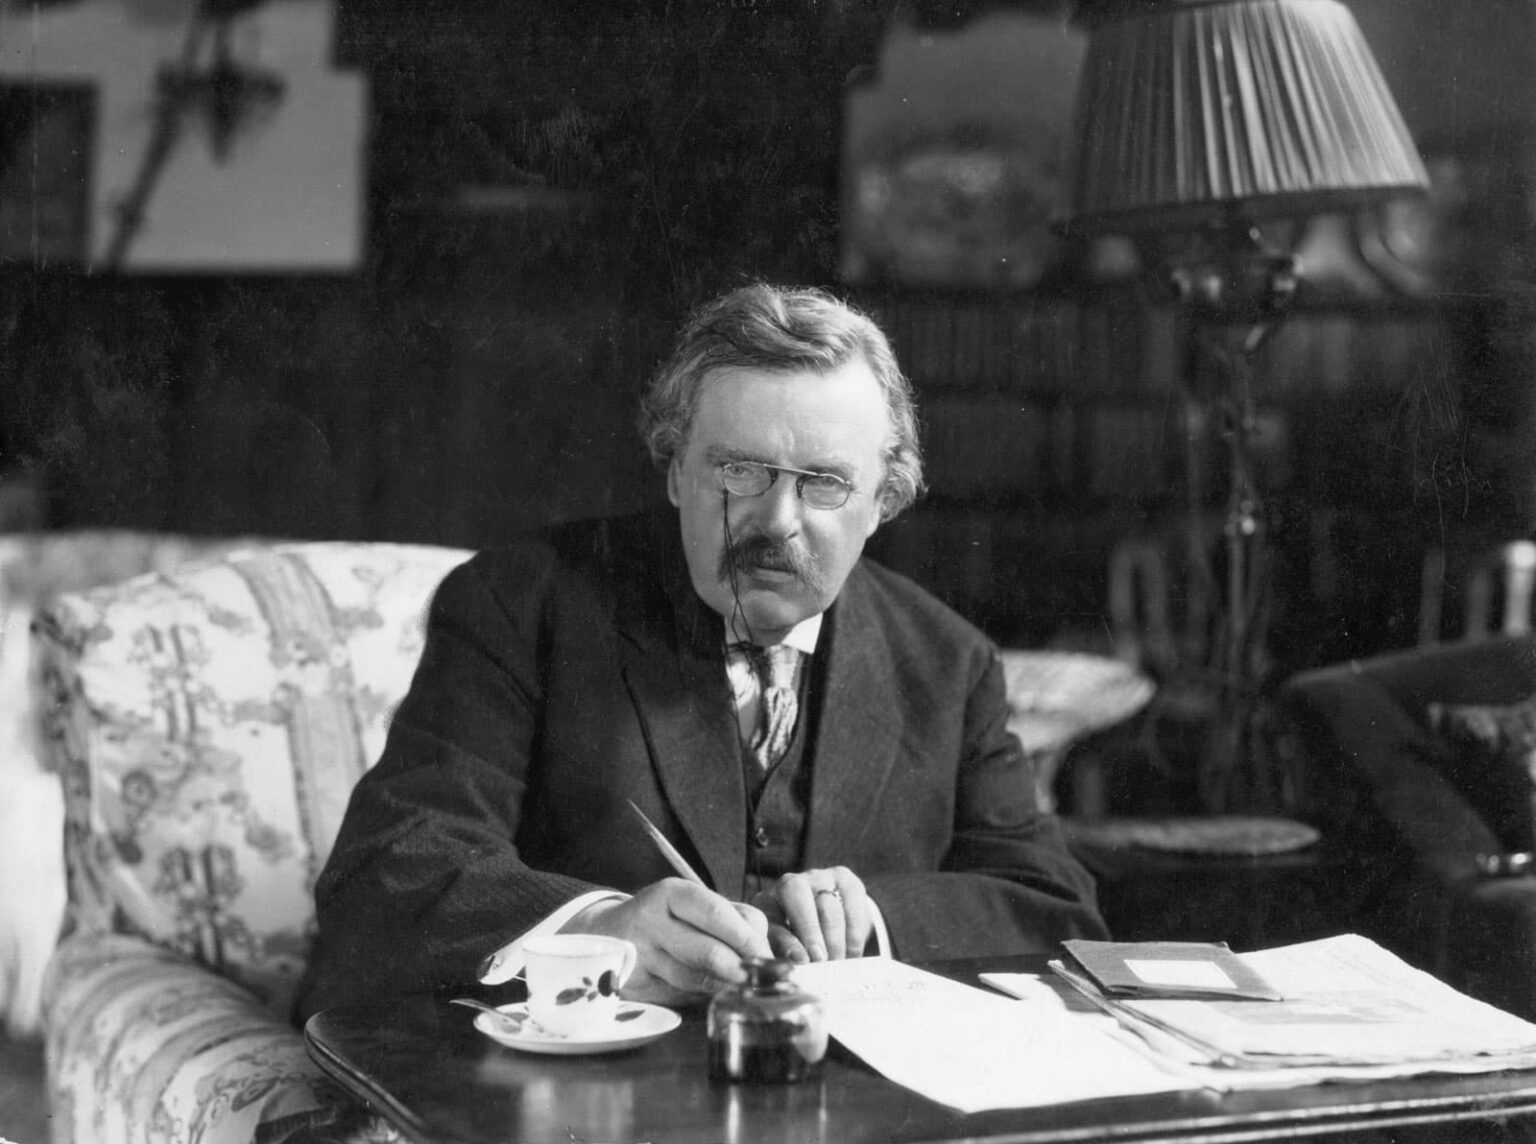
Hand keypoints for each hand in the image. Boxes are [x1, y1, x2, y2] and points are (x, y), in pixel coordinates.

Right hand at [563, 878, 770, 1005]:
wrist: (606, 933)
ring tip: (747, 989)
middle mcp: (651, 921)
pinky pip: (680, 996)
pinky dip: (703, 997)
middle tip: (764, 981)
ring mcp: (640, 956)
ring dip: (727, 987)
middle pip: (708, 952)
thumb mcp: (692, 905)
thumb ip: (732, 918)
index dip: (748, 938)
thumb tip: (765, 947)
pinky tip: (715, 995)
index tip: (770, 956)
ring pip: (695, 979)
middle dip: (743, 969)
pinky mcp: (635, 985)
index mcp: (671, 893)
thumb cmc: (666, 918)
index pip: (717, 914)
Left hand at [752, 867, 871, 961]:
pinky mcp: (843, 878)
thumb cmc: (799, 945)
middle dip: (810, 930)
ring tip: (838, 963)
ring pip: (828, 905)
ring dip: (835, 940)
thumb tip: (800, 969)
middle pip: (796, 894)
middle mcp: (789, 884)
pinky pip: (852, 903)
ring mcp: (817, 878)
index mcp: (766, 904)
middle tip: (821, 959)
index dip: (786, 941)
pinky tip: (852, 953)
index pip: (771, 917)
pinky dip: (854, 933)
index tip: (801, 961)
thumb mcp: (786, 953)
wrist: (825, 925)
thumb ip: (787, 959)